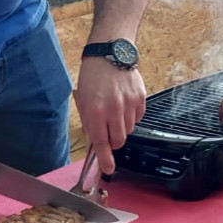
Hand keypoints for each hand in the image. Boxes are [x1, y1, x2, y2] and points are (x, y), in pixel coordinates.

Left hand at [75, 58, 146, 175]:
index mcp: (96, 110)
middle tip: (108, 131)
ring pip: (129, 130)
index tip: (108, 168)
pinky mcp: (140, 98)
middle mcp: (114, 109)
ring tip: (114, 110)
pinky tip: (123, 104)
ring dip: (121, 127)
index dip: (105, 159)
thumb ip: (89, 122)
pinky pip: (137, 118)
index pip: (101, 142)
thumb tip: (96, 141)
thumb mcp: (83, 100)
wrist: (110, 53)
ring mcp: (129, 104)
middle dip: (113, 141)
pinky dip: (131, 116)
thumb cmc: (93, 75)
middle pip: (119, 140)